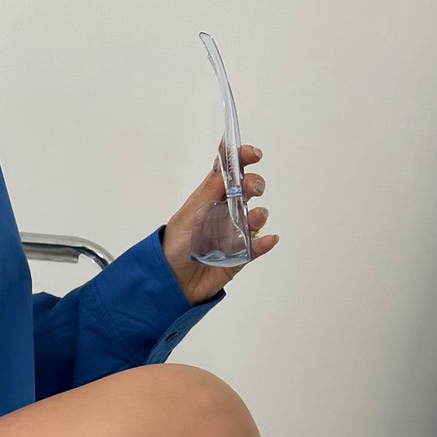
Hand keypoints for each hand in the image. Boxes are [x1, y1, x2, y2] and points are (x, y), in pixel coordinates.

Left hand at [160, 144, 278, 306]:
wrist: (169, 282)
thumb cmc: (174, 247)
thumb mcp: (189, 215)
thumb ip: (209, 193)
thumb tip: (224, 168)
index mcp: (209, 198)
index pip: (229, 173)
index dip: (241, 160)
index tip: (252, 155)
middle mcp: (224, 212)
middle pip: (246, 191)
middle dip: (253, 184)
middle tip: (251, 189)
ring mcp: (233, 233)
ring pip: (254, 218)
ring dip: (258, 215)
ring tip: (254, 217)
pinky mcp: (238, 255)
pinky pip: (255, 247)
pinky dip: (263, 243)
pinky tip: (268, 240)